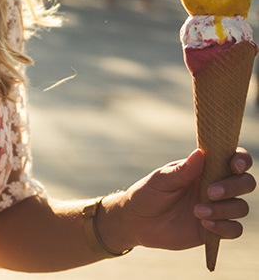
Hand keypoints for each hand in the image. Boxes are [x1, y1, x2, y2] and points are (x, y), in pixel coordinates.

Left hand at [110, 147, 253, 250]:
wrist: (137, 221)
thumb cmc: (148, 193)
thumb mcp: (160, 180)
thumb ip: (182, 170)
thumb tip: (200, 153)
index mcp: (205, 169)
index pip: (234, 159)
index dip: (241, 160)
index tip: (234, 165)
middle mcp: (217, 187)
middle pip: (245, 183)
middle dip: (234, 186)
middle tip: (210, 192)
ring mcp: (217, 208)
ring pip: (241, 207)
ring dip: (223, 209)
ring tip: (196, 211)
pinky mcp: (214, 229)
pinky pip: (234, 229)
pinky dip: (224, 227)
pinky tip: (204, 224)